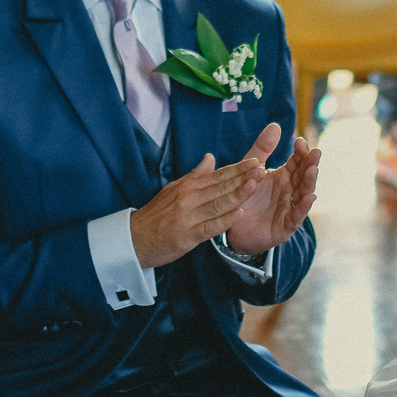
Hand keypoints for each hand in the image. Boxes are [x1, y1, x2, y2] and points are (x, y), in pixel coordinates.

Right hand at [129, 151, 261, 268]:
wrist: (133, 239)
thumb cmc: (156, 215)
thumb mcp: (173, 190)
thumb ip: (195, 175)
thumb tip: (210, 158)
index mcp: (187, 186)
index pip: (217, 175)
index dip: (237, 168)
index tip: (255, 160)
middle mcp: (188, 198)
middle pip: (220, 187)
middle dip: (243, 178)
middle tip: (263, 168)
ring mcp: (188, 217)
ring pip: (217, 204)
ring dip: (237, 195)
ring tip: (255, 186)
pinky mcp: (186, 235)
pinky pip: (209, 227)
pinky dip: (224, 221)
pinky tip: (238, 214)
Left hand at [224, 123, 321, 254]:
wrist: (232, 226)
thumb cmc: (245, 196)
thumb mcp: (252, 169)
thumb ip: (262, 149)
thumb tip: (276, 125)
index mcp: (284, 176)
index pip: (297, 162)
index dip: (301, 152)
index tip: (300, 142)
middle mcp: (290, 191)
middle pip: (303, 176)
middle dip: (310, 164)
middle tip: (315, 152)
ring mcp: (290, 208)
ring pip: (303, 194)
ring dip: (309, 182)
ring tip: (313, 170)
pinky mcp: (286, 226)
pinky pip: (297, 216)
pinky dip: (304, 207)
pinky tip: (310, 197)